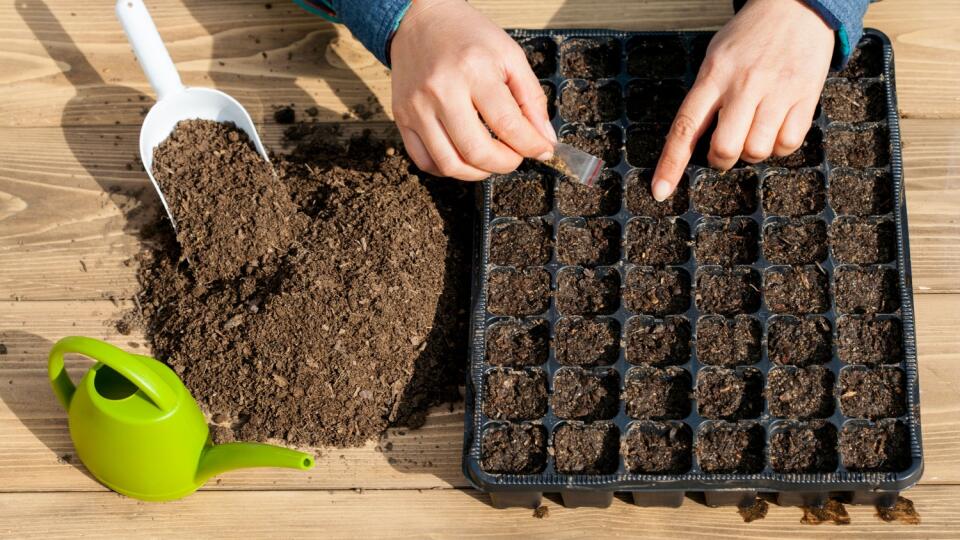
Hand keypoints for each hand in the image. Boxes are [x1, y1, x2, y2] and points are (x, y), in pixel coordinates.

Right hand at [390, 0, 555, 180]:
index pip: (508, 124)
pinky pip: (425, 161)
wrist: (419, 20)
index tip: (542, 150)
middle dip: (506, 163)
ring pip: (450, 164)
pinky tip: (464, 156)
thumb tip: (544, 140)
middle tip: (516, 156)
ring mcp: (417, 108)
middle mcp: (441, 91)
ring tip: (491, 158)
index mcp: (474, 70)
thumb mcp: (509, 55)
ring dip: (478, 172)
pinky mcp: (402, 118)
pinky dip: (449, 168)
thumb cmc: (466, 36)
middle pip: (477, 151)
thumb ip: (531, 98)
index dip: (531, 146)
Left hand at [652, 0, 833, 200]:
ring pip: (757, 151)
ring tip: (755, 130)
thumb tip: (693, 143)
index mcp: (714, 75)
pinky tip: (776, 128)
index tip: (660, 191)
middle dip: (721, 160)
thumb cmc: (750, 36)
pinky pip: (788, 144)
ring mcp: (776, 91)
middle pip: (724, 148)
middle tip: (726, 149)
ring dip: (752, 153)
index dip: (670, 164)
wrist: (797, 6)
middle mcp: (744, 84)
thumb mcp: (716, 58)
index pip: (685, 127)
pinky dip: (780, 147)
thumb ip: (705, 97)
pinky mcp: (805, 96)